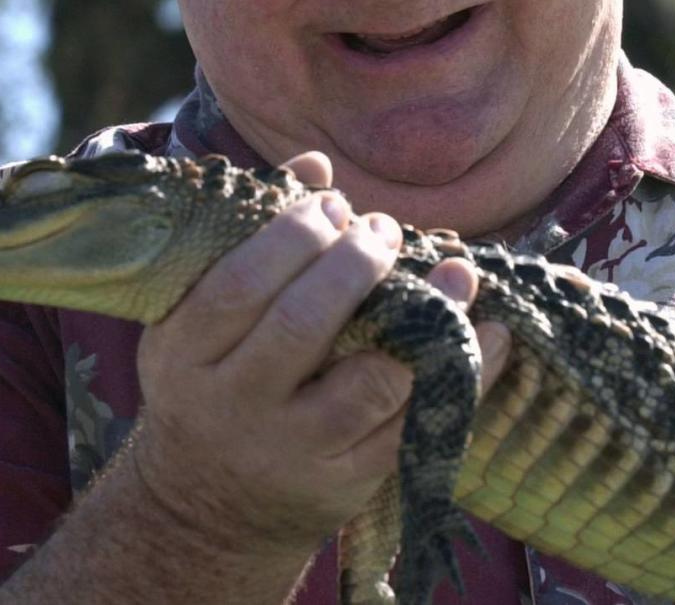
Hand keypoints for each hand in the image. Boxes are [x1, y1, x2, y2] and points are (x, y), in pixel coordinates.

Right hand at [132, 152, 510, 561]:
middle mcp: (234, 405)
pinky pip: (412, 426)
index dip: (290, 237)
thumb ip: (250, 237)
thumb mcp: (198, 319)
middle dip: (355, 265)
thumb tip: (315, 164)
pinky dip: (460, 375)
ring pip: (366, 384)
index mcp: (185, 354)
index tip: (333, 204)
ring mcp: (292, 450)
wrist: (206, 509)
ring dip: (422, 319)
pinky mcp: (344, 483)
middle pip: (300, 326)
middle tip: (385, 230)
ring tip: (454, 271)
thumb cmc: (207, 383)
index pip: (237, 287)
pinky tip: (489, 331)